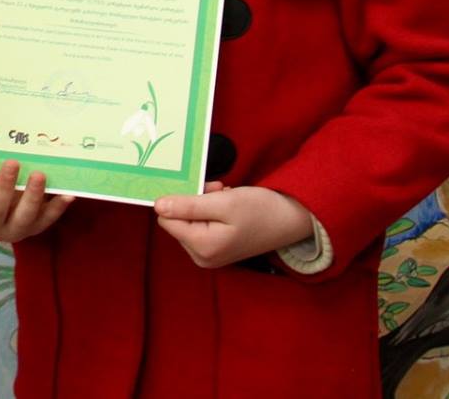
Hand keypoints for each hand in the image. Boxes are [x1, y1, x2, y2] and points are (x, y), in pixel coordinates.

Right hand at [0, 152, 73, 244]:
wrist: (0, 207)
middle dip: (5, 187)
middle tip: (13, 162)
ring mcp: (13, 231)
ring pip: (23, 219)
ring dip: (32, 196)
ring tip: (39, 174)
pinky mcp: (34, 229)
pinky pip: (47, 221)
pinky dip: (57, 208)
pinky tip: (67, 194)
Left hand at [153, 182, 313, 268]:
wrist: (291, 220)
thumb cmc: (260, 210)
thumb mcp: (222, 202)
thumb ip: (187, 205)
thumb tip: (158, 206)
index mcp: (202, 247)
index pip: (167, 219)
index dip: (183, 200)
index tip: (207, 191)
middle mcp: (202, 257)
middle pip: (178, 220)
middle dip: (195, 201)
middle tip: (220, 193)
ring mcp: (209, 256)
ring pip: (189, 221)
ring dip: (205, 204)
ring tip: (226, 198)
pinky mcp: (216, 251)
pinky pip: (201, 227)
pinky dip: (211, 212)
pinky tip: (228, 207)